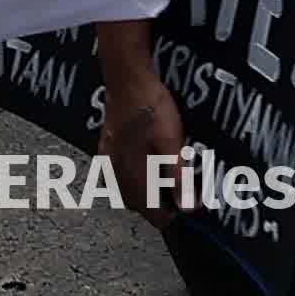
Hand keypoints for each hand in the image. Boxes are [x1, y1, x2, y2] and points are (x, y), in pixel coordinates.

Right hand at [97, 72, 187, 226]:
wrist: (126, 79)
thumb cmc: (151, 109)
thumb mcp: (172, 142)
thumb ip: (178, 177)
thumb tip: (188, 207)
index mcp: (135, 178)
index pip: (155, 216)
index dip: (175, 213)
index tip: (189, 200)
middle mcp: (118, 175)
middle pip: (141, 207)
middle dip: (161, 202)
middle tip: (181, 184)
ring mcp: (109, 162)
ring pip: (129, 192)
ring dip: (147, 190)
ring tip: (165, 173)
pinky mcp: (105, 148)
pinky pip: (120, 175)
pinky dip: (135, 176)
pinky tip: (145, 160)